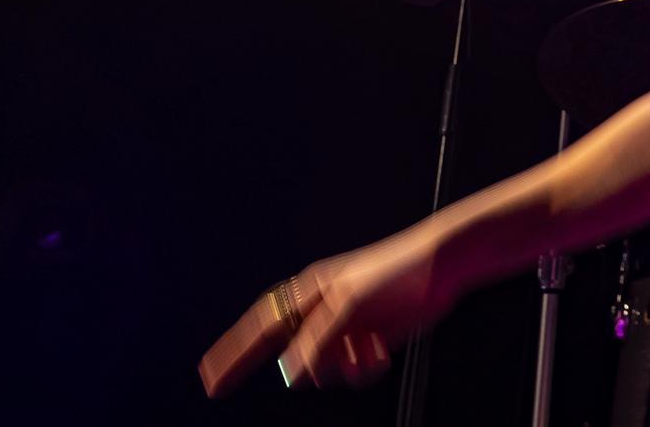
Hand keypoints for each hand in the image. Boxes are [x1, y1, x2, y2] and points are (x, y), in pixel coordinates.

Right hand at [198, 227, 456, 394]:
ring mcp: (344, 329)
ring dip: (343, 367)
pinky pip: (351, 373)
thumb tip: (287, 375)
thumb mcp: (349, 305)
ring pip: (323, 370)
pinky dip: (364, 368)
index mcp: (308, 293)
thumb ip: (316, 341)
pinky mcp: (368, 340)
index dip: (231, 354)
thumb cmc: (393, 273)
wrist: (442, 267)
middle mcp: (322, 313)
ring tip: (368, 343)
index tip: (207, 378)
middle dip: (298, 366)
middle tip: (233, 382)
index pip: (259, 328)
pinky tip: (381, 348)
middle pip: (287, 354)